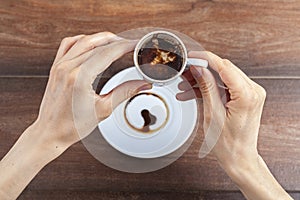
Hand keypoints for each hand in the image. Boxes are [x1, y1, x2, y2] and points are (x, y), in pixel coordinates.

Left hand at [0, 32, 151, 198]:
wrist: (50, 132)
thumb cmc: (71, 126)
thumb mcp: (104, 109)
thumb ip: (125, 92)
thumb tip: (143, 84)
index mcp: (79, 78)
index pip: (107, 53)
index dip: (125, 46)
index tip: (137, 44)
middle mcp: (67, 67)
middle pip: (98, 44)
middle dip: (118, 42)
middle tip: (132, 44)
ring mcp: (59, 65)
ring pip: (84, 40)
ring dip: (102, 38)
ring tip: (116, 42)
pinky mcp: (56, 67)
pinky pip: (69, 44)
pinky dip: (84, 40)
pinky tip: (92, 44)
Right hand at [177, 51, 291, 199]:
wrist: (238, 157)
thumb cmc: (228, 144)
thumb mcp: (213, 115)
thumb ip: (207, 88)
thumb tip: (199, 69)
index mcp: (247, 95)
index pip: (224, 66)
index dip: (205, 59)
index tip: (192, 56)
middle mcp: (253, 91)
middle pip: (223, 70)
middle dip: (201, 70)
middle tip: (184, 73)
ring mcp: (250, 94)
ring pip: (222, 77)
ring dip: (203, 80)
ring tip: (185, 86)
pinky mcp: (245, 97)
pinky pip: (225, 86)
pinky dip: (210, 88)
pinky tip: (193, 92)